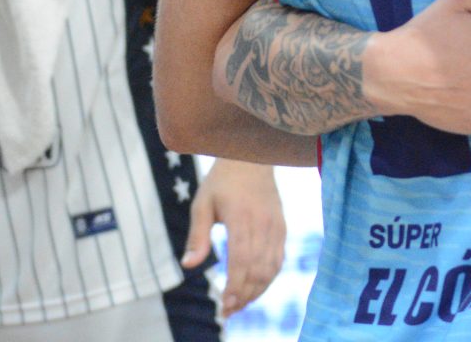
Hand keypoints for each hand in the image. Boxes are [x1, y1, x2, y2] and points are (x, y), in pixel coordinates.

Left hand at [182, 160, 284, 317]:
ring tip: (240, 304)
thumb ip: (197, 236)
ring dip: (257, 290)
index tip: (224, 305)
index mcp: (242, 218)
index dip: (235, 287)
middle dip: (244, 295)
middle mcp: (263, 224)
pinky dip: (269, 278)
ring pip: (271, 268)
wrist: (252, 159)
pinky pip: (279, 259)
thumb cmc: (221, 182)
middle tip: (229, 311)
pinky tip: (255, 288)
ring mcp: (276, 226)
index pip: (242, 261)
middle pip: (258, 269)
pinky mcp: (282, 227)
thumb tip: (188, 266)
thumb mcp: (202, 204)